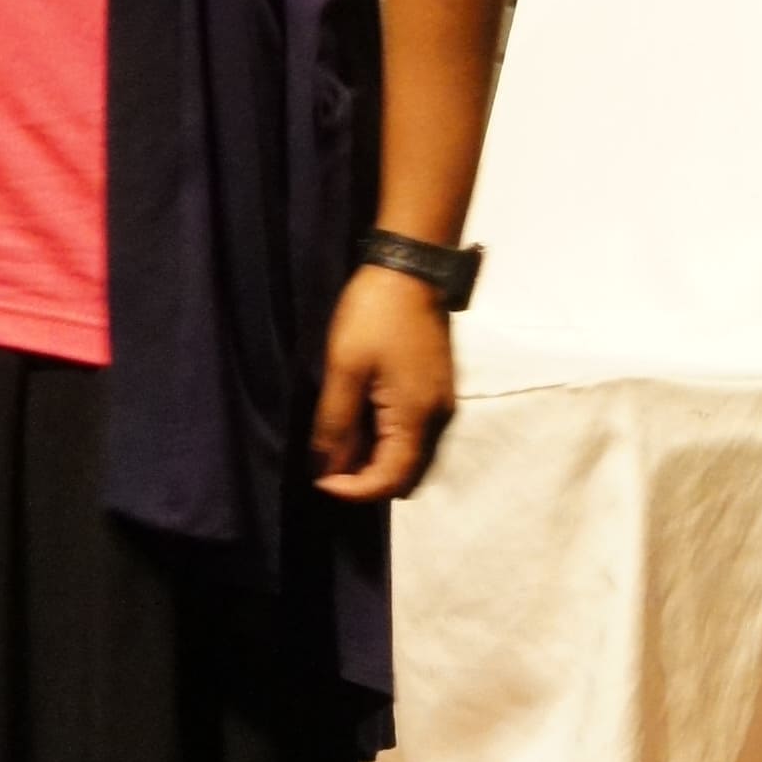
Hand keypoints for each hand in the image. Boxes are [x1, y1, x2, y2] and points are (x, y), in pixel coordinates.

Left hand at [309, 264, 456, 504]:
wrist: (411, 270)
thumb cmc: (374, 317)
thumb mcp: (343, 369)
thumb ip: (335, 423)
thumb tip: (327, 468)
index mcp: (416, 418)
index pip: (390, 480)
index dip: (354, 491)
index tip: (320, 482)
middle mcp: (437, 420)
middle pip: (404, 475)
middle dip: (365, 479)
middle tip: (327, 464)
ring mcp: (441, 405)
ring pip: (410, 456)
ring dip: (375, 460)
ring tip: (338, 442)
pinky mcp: (437, 391)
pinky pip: (414, 434)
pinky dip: (387, 440)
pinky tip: (360, 422)